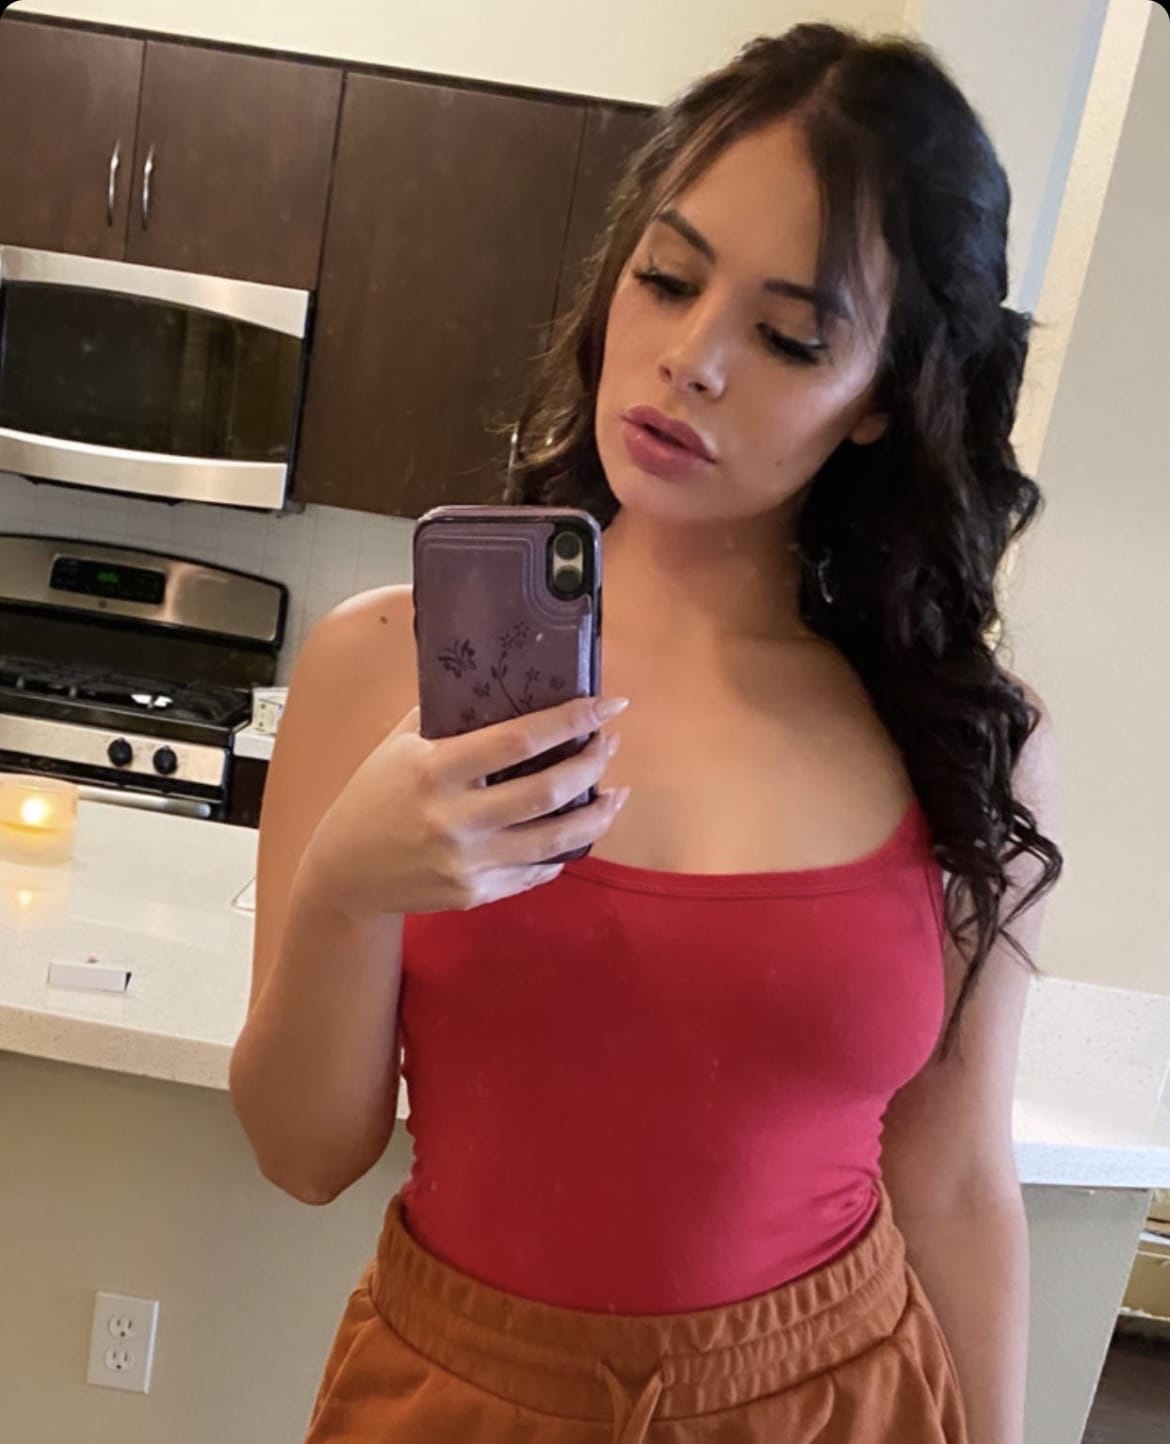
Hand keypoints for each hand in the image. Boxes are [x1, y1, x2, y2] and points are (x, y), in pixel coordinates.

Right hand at [301, 696, 629, 917]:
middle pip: (548, 790)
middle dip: (591, 763)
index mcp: (435, 770)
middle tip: (609, 744)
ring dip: (597, 814)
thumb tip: (497, 675)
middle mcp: (454, 819)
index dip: (571, 719)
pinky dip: (564, 851)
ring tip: (615, 793)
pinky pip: (535, 872)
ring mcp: (467, 863)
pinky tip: (578, 830)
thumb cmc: (375, 796)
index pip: (519, 740)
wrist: (344, 872)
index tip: (607, 705)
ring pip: (555, 840)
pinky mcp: (474, 895)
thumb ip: (445, 714)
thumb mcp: (399, 745)